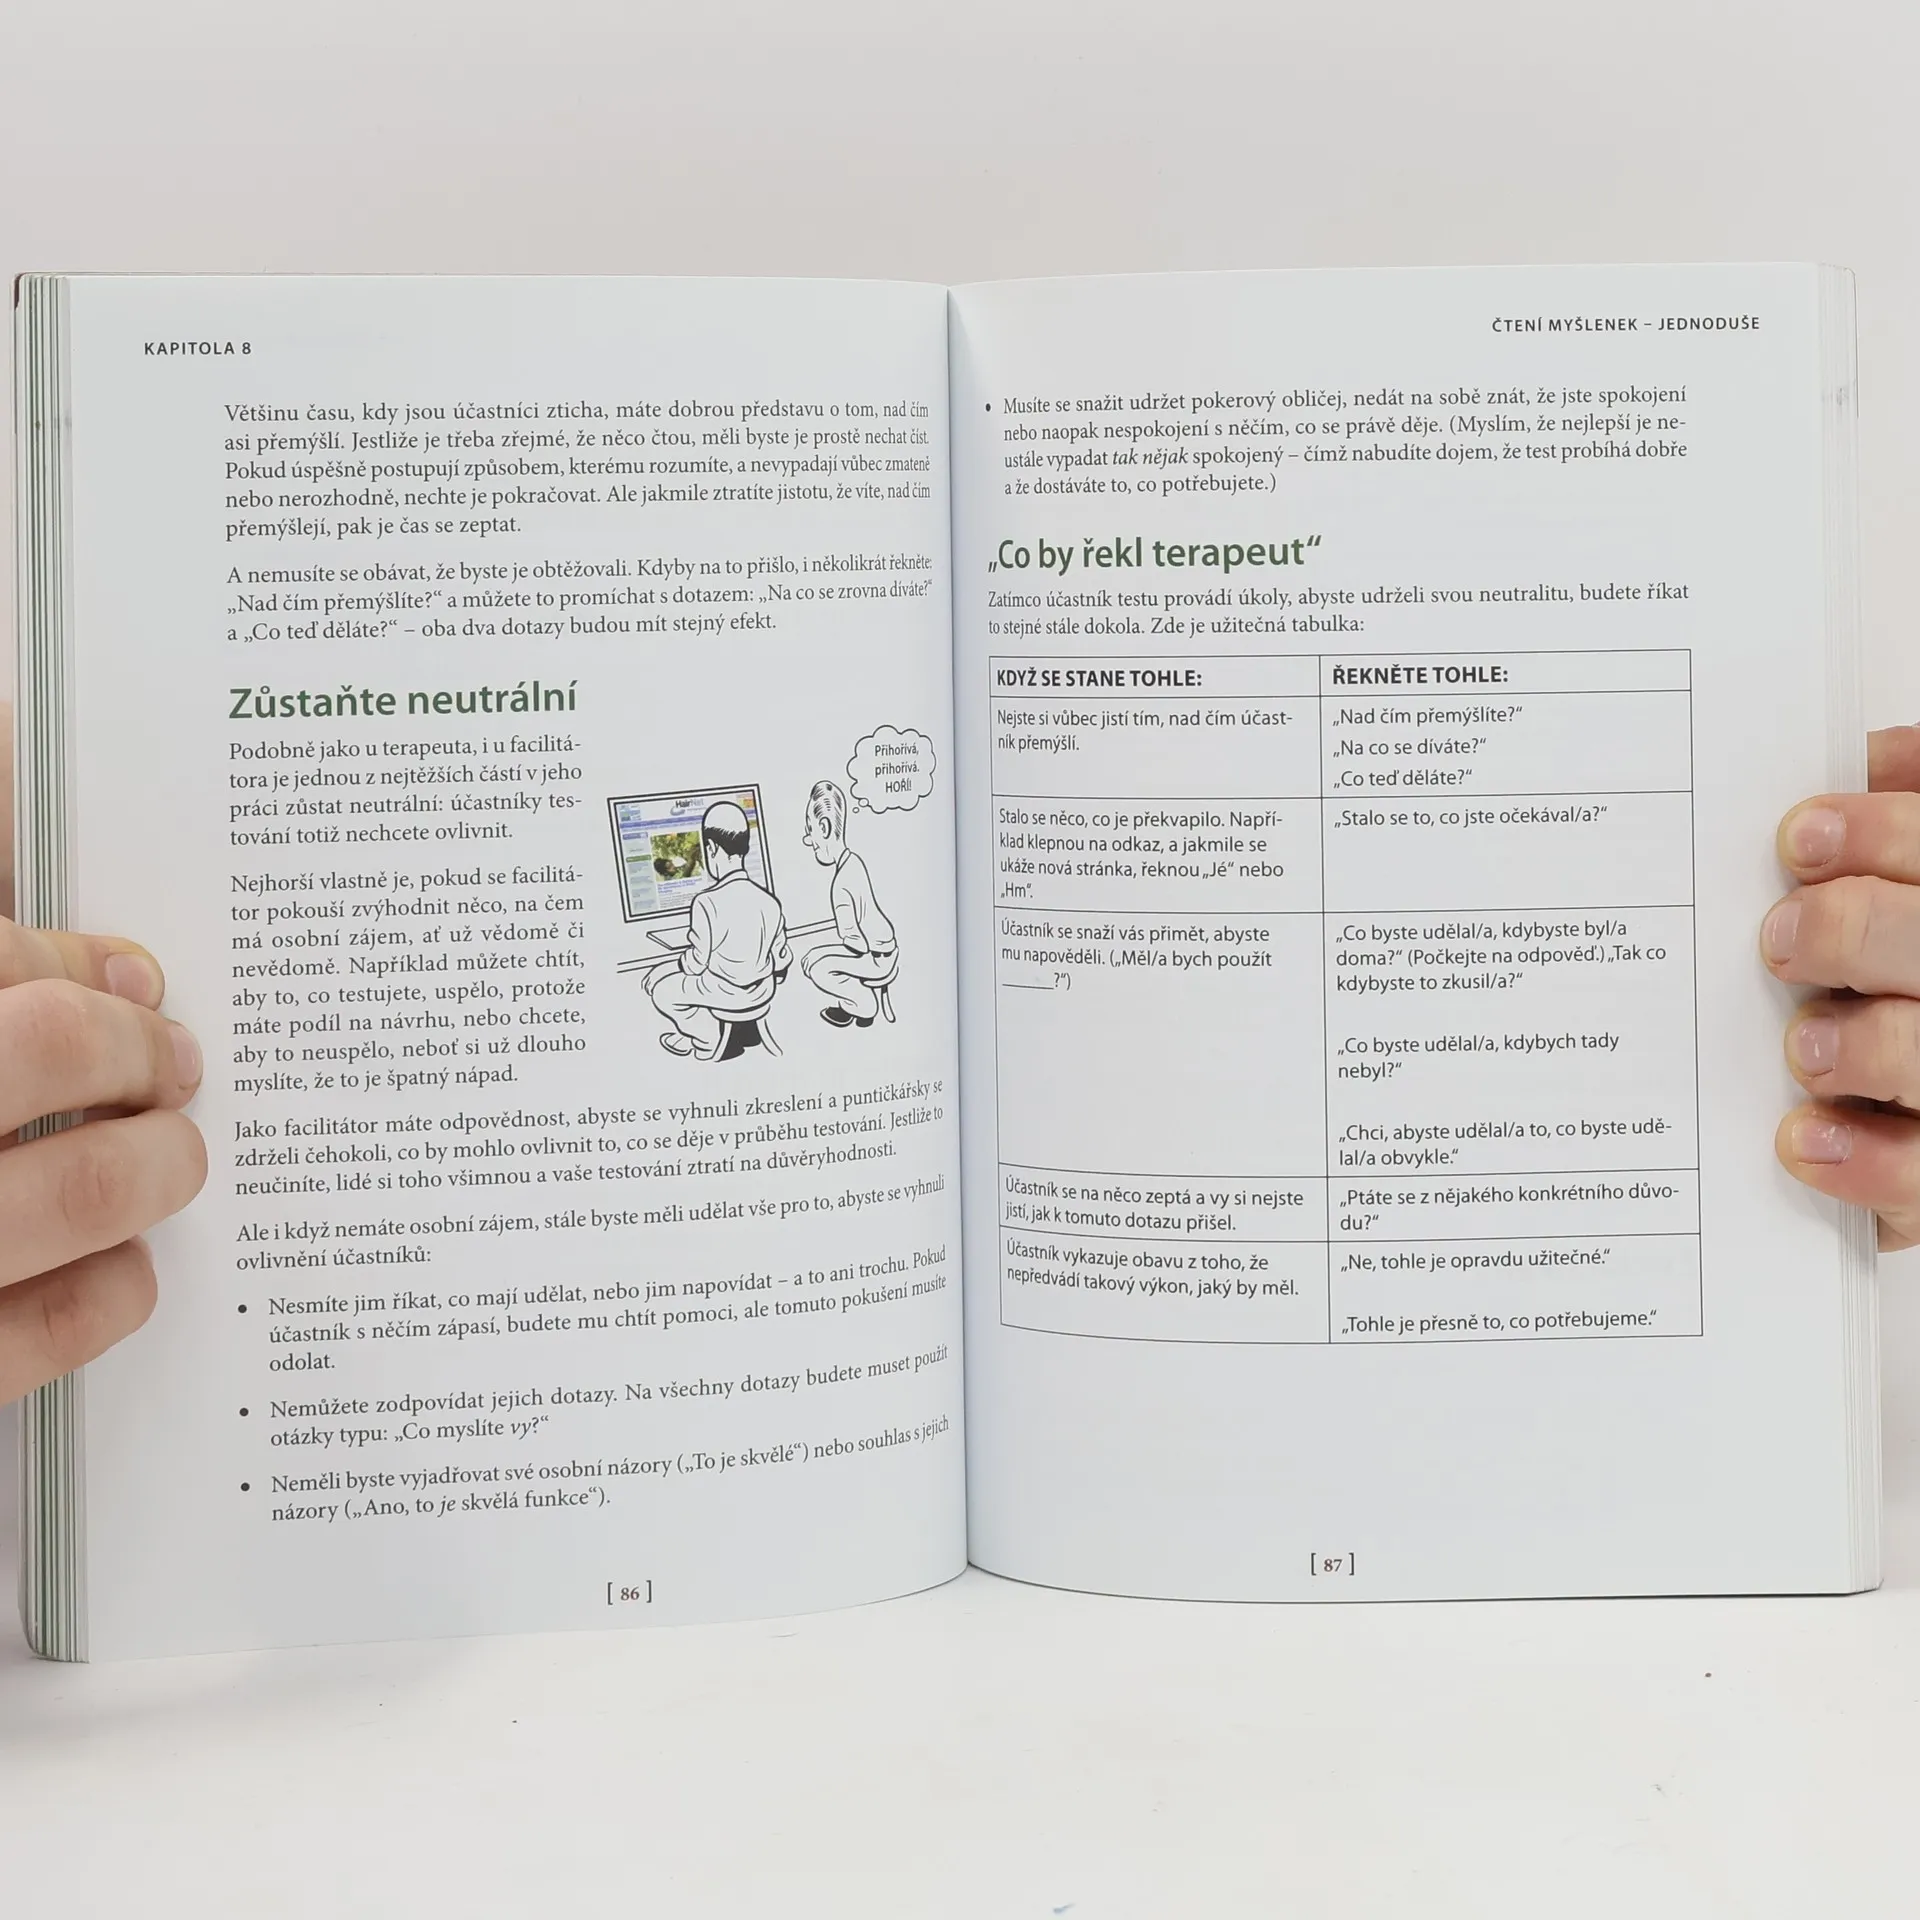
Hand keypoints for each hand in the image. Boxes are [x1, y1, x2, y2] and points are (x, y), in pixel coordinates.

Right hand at [0, 706, 206, 1402]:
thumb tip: (31, 789)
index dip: (72, 965)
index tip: (131, 975)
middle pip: (39, 1053)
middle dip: (131, 1052)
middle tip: (176, 1061)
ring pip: (58, 1195)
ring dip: (145, 1167)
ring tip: (173, 1155)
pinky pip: (25, 1343)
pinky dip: (101, 1299)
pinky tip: (125, 1270)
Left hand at [1767, 724, 1919, 1248]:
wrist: (1907, 1100)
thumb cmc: (1902, 974)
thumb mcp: (1906, 886)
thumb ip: (1908, 818)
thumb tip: (1874, 753)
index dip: (1888, 833)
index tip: (1797, 836)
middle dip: (1863, 932)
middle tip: (1780, 937)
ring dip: (1871, 1048)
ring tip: (1801, 1047)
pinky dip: (1866, 1161)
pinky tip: (1800, 1137)